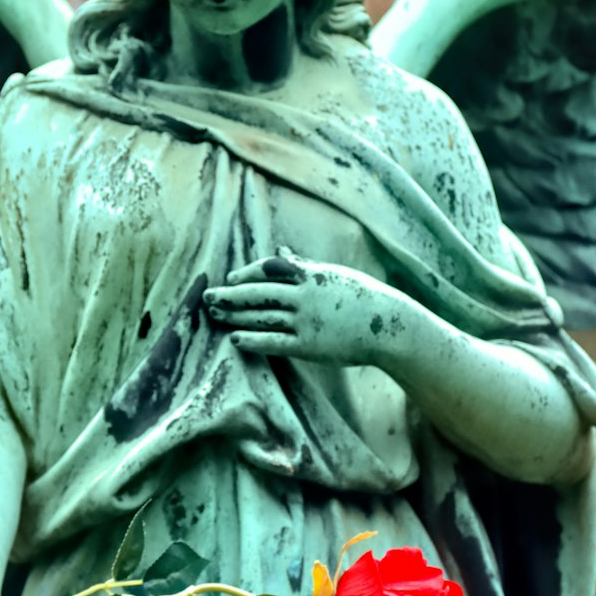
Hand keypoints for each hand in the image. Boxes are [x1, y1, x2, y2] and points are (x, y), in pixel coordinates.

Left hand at [204, 249, 409, 364]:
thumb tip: (281, 249)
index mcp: (312, 275)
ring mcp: (306, 321)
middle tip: (207, 297)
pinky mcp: (309, 346)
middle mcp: (305, 296)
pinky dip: (253, 340)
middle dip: (230, 295)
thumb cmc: (362, 297)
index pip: (270, 269)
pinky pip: (274, 342)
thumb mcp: (333, 274)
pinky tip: (235, 339)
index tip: (231, 278)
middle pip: (259, 293)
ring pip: (262, 317)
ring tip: (215, 316)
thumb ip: (303, 265)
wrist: (388, 326)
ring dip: (235, 317)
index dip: (247, 273)